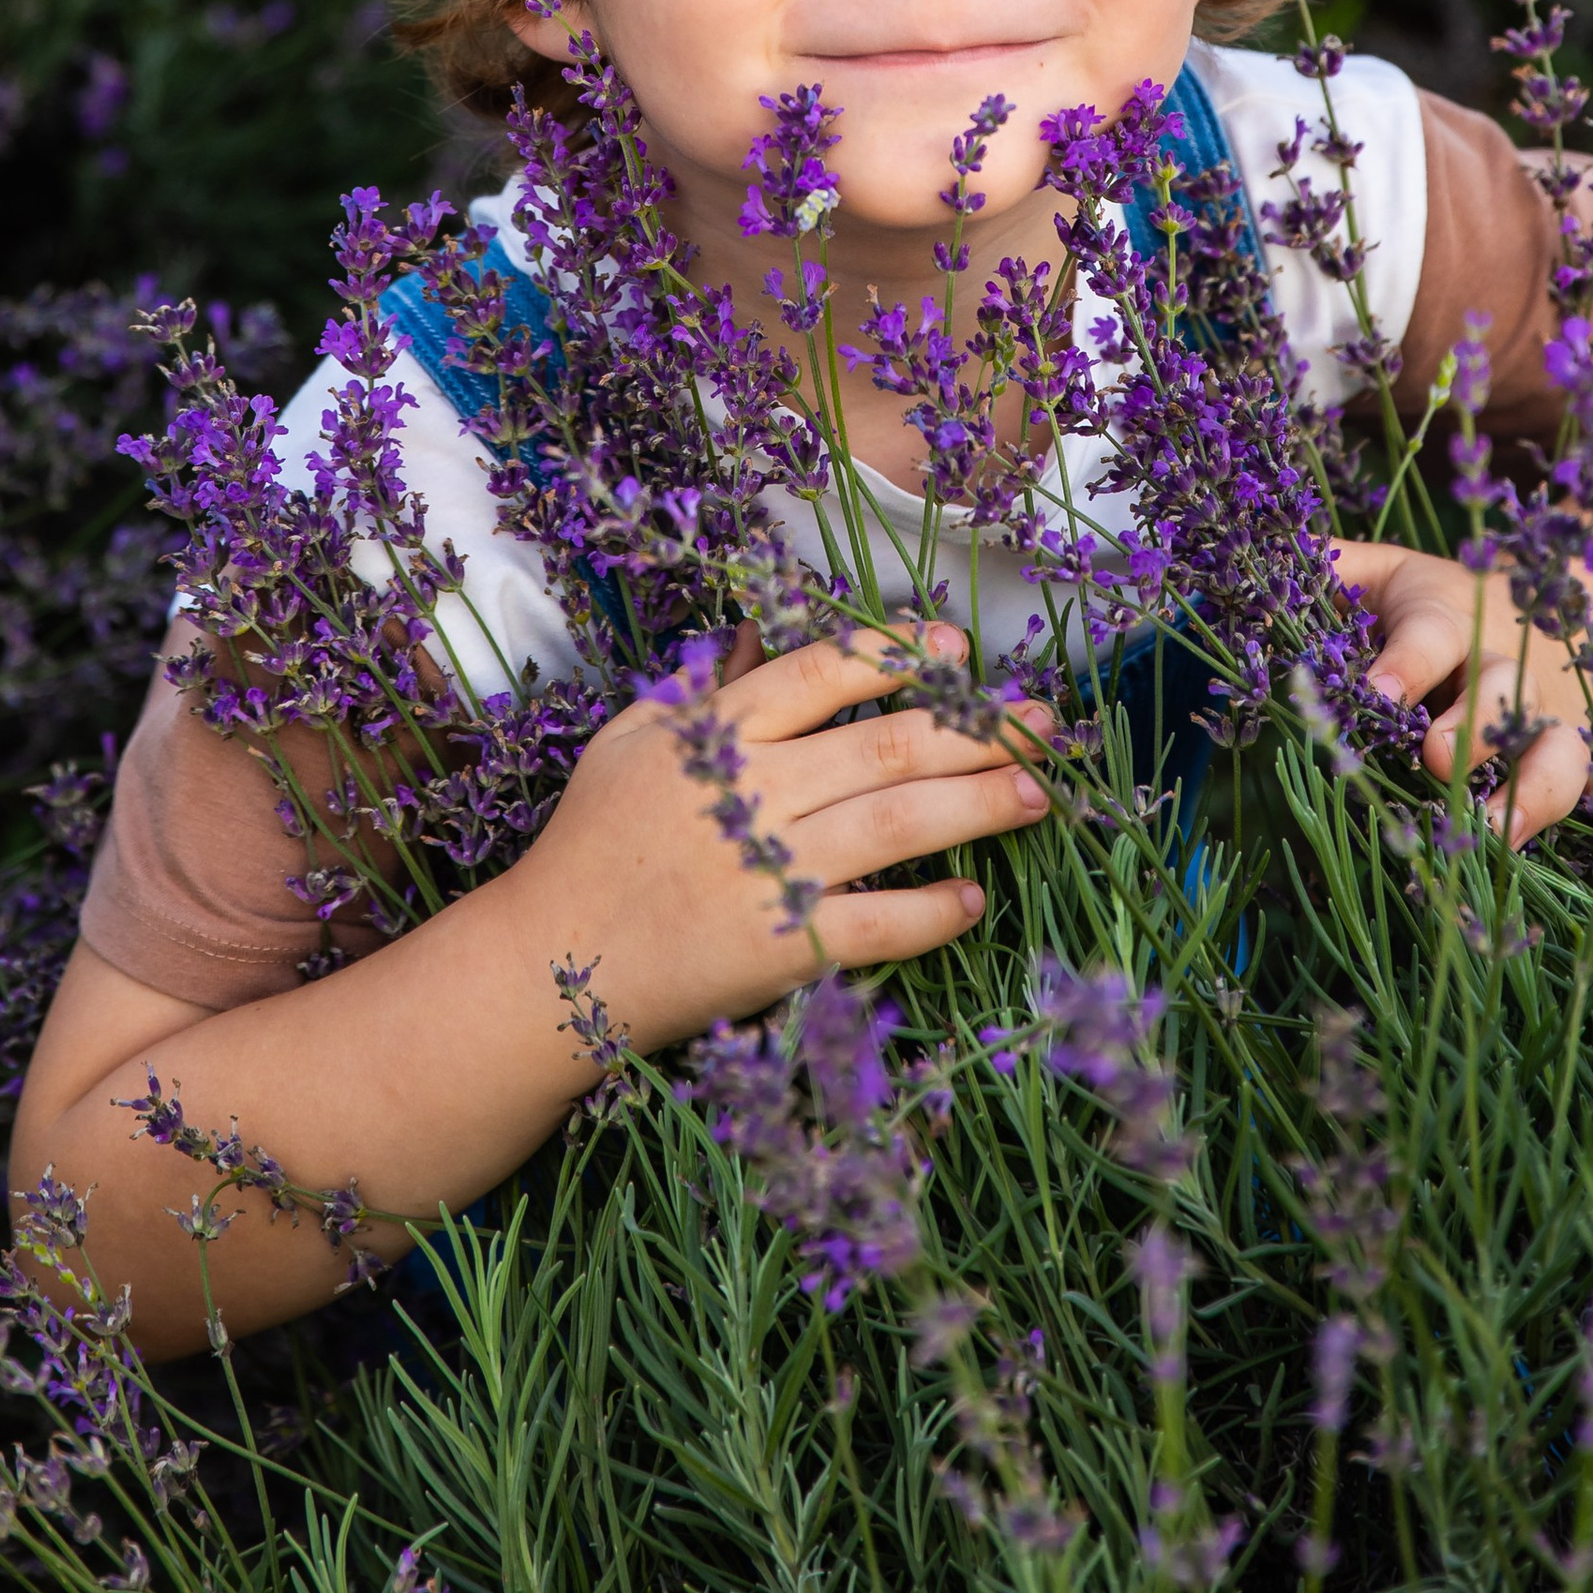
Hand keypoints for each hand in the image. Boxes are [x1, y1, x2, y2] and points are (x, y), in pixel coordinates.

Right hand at [503, 625, 1054, 1052]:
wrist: (550, 962)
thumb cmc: (591, 843)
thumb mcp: (630, 741)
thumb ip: (699, 686)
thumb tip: (751, 629)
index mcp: (717, 735)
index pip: (824, 673)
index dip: (899, 654)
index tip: (956, 649)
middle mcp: (753, 795)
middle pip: (885, 745)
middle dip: (976, 729)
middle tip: (1043, 722)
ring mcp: (771, 872)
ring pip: (897, 824)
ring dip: (978, 805)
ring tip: (1037, 792)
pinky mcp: (783, 949)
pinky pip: (875, 926)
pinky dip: (929, 913)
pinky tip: (973, 898)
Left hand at [1331, 539, 1592, 846]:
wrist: (1553, 599)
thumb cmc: (1437, 600)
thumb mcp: (1389, 571)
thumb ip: (1337, 568)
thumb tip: (1265, 561)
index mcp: (1451, 620)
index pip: (1431, 637)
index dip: (1406, 662)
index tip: (1377, 691)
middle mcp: (1505, 669)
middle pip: (1504, 693)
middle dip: (1476, 728)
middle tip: (1435, 762)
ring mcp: (1550, 714)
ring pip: (1560, 749)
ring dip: (1537, 790)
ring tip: (1498, 836)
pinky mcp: (1579, 752)